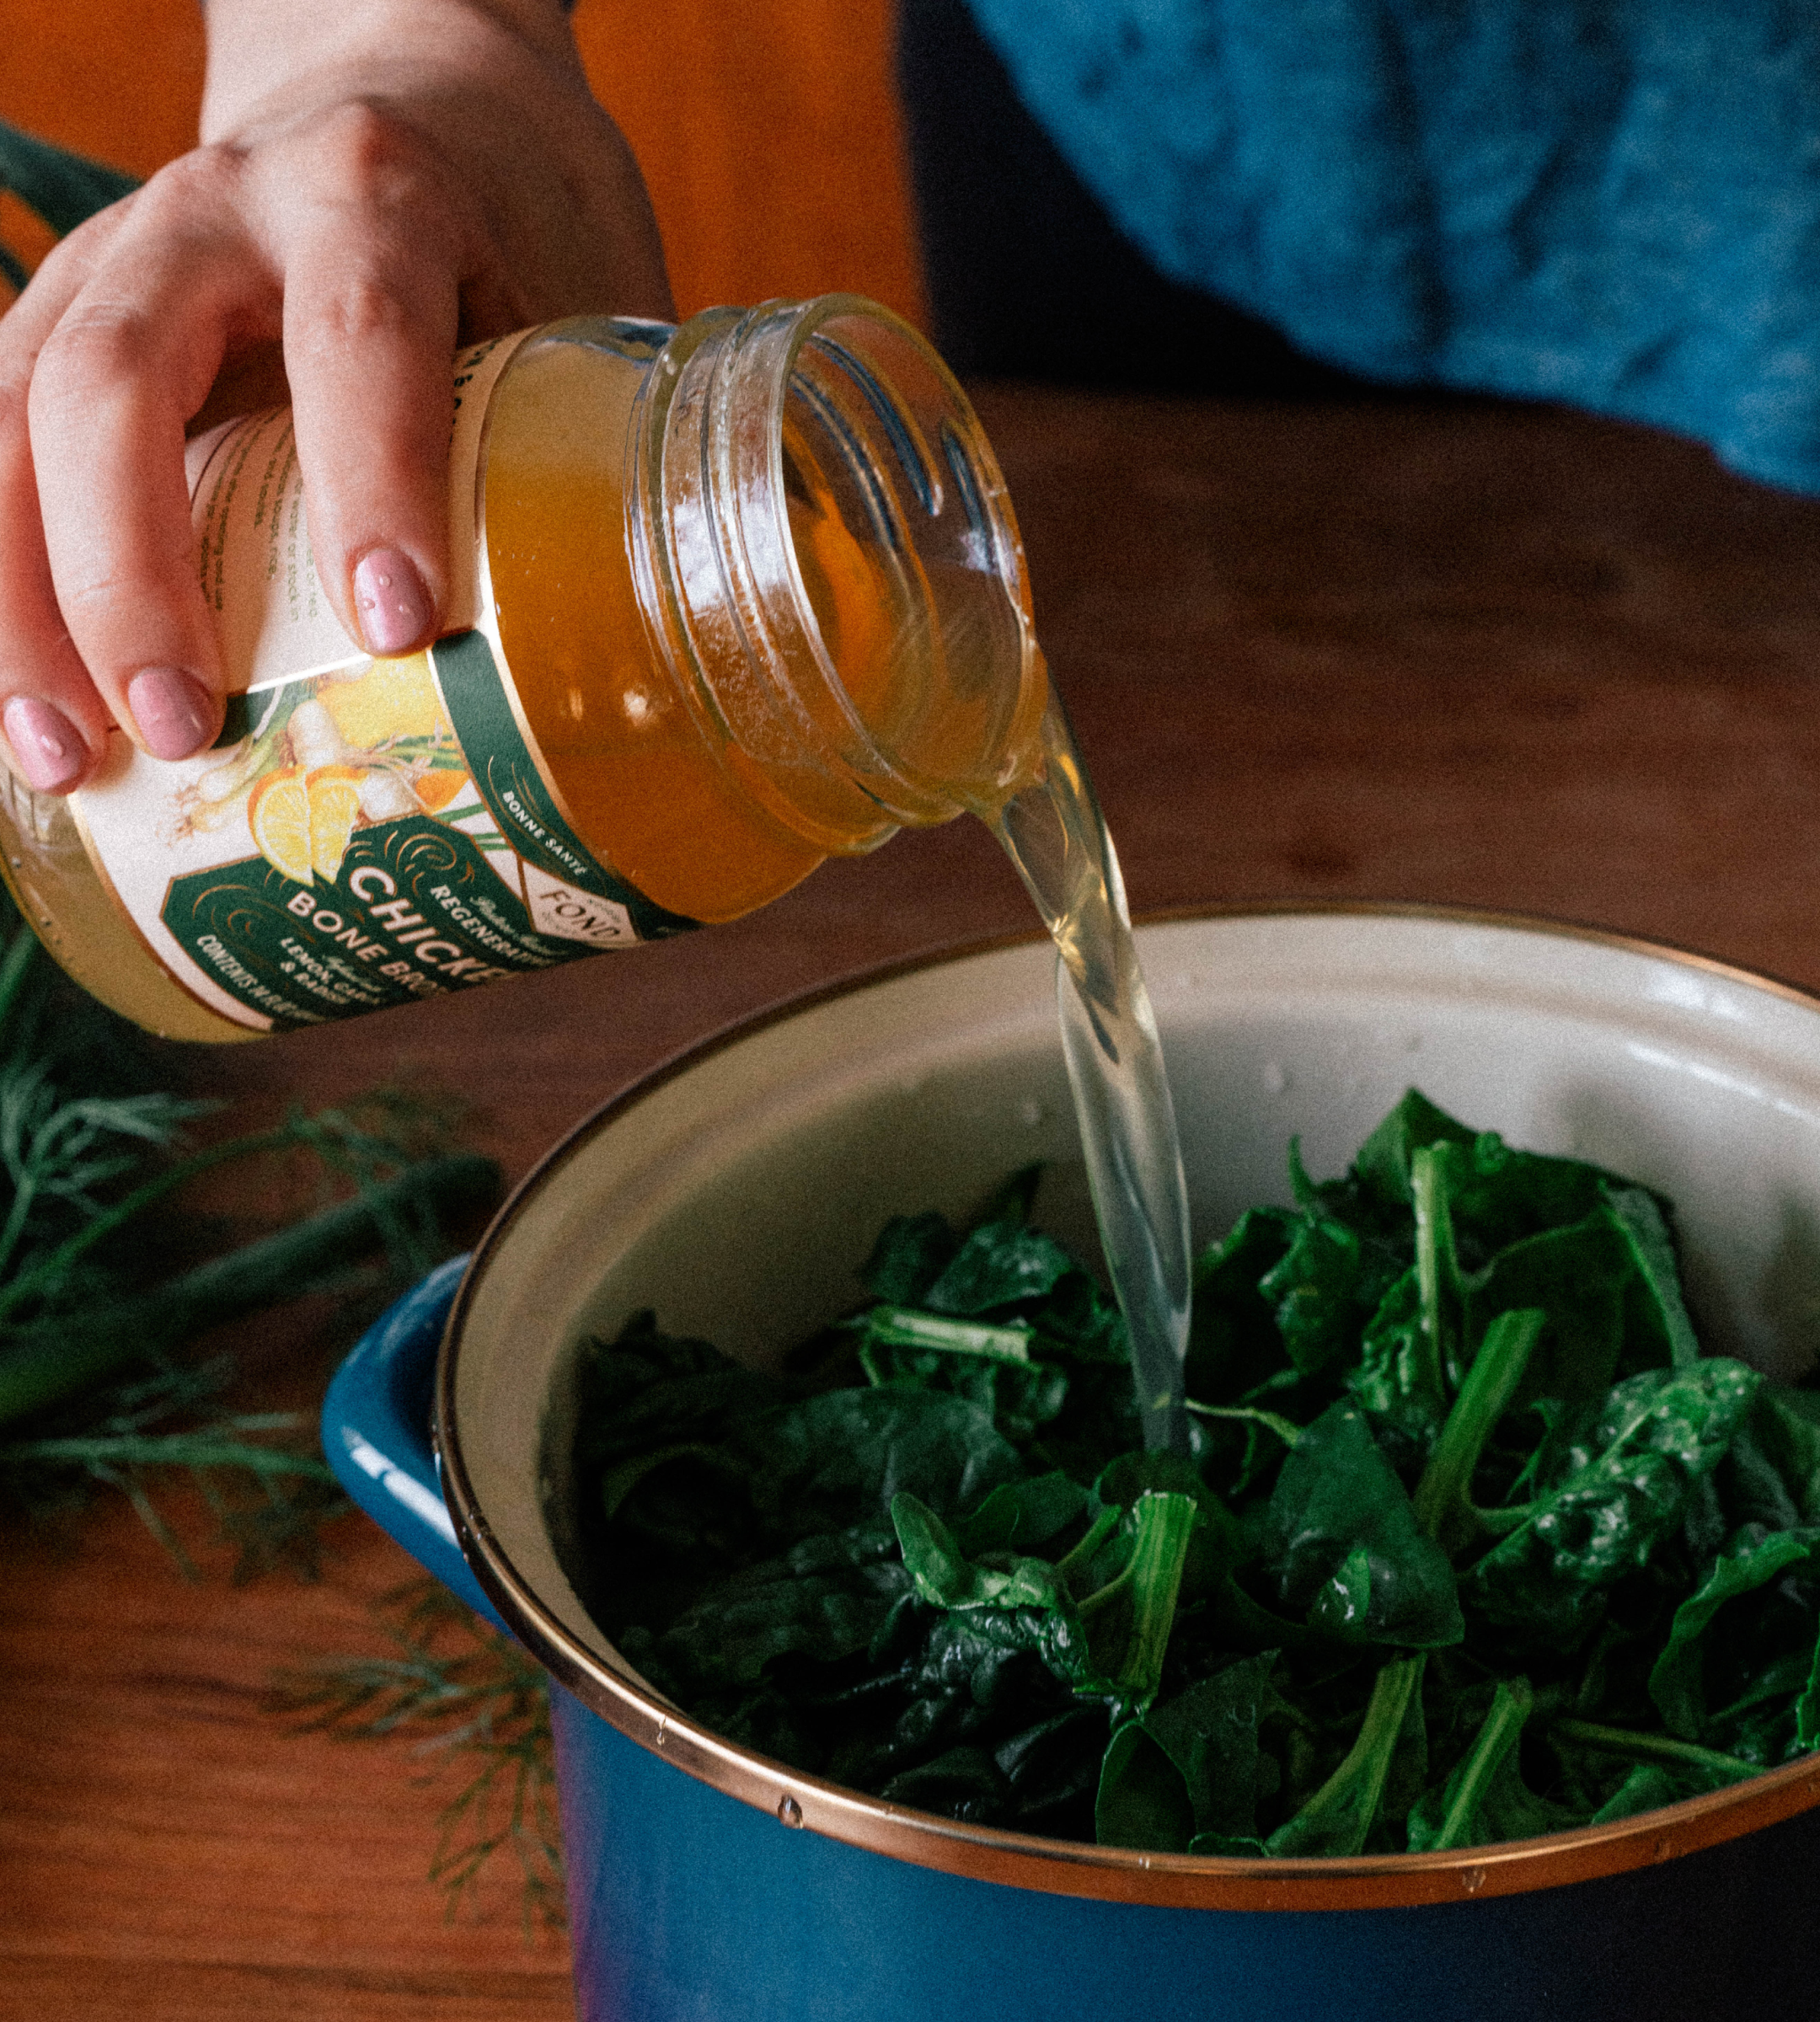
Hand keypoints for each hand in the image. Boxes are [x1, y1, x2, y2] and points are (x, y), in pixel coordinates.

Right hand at [0, 0, 671, 791]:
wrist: (404, 84)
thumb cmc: (514, 214)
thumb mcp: (582, 289)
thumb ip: (595, 439)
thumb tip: (639, 665)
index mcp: (373, 190)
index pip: (357, 330)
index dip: (371, 479)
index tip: (397, 625)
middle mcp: (214, 211)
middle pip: (117, 376)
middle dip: (134, 571)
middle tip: (184, 731)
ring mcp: (117, 261)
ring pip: (13, 415)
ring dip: (24, 601)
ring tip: (64, 760)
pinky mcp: (70, 319)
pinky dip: (3, 576)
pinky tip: (30, 700)